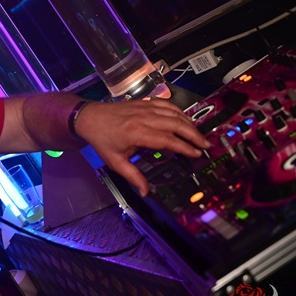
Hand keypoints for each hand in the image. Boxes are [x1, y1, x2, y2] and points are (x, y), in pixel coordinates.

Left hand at [75, 99, 210, 195]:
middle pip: (176, 124)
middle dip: (194, 135)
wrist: (90, 118)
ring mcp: (145, 108)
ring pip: (174, 113)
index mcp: (137, 133)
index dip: (185, 147)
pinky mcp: (144, 103)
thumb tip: (145, 192)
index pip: (168, 140)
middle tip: (206, 145)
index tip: (197, 154)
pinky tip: (185, 120)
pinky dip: (179, 111)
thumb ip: (133, 176)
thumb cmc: (102, 140)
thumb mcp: (115, 162)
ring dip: (189, 123)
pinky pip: (167, 105)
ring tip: (199, 135)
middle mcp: (144, 118)